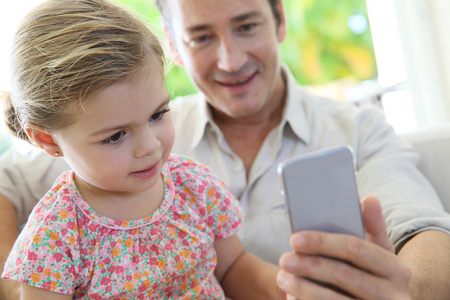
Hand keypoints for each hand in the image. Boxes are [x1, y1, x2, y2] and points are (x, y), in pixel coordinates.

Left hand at [277, 195, 411, 298]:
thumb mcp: (379, 254)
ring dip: (304, 289)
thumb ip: (372, 227)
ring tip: (283, 278)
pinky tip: (293, 296)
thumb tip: (368, 198)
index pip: (356, 248)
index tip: (294, 239)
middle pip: (344, 275)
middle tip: (284, 259)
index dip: (323, 242)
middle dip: (309, 265)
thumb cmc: (376, 276)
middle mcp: (394, 295)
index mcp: (397, 269)